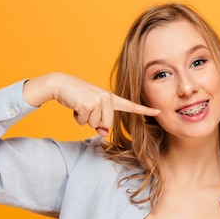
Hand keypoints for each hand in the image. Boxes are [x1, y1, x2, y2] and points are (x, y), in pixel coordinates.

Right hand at [23, 73, 159, 136]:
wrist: (61, 84)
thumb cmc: (78, 98)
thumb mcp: (92, 111)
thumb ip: (100, 123)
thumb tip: (104, 134)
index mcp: (111, 98)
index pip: (131, 105)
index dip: (145, 110)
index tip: (158, 111)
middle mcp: (108, 97)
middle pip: (108, 125)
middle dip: (95, 123)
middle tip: (87, 110)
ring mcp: (99, 100)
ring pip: (96, 125)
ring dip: (85, 120)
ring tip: (80, 107)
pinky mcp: (88, 103)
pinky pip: (85, 122)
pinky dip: (78, 118)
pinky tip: (75, 107)